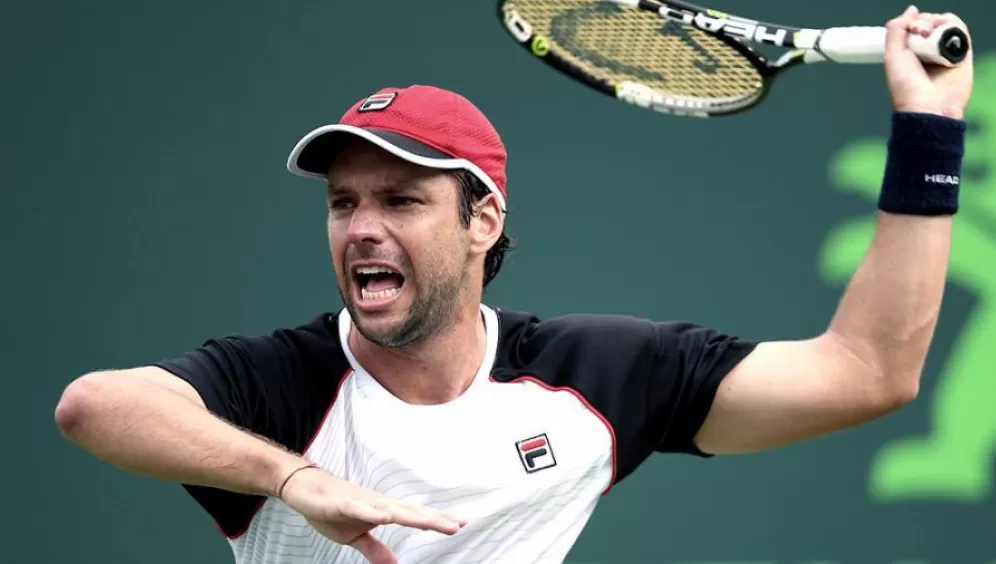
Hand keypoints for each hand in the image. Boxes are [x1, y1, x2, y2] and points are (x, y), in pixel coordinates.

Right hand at [278, 466, 466, 563]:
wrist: (303, 488)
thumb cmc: (331, 509)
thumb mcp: (354, 536)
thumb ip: (375, 549)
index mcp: (381, 512)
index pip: (414, 517)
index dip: (436, 521)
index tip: (461, 524)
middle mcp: (376, 504)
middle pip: (409, 513)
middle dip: (432, 519)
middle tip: (457, 525)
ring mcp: (359, 502)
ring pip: (388, 510)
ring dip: (409, 516)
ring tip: (430, 522)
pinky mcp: (339, 503)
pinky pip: (357, 508)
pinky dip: (371, 513)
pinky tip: (384, 517)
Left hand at [884, 5, 973, 118]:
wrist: (928, 106)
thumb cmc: (906, 86)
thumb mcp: (892, 56)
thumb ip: (896, 30)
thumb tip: (912, 10)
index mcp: (911, 51)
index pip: (915, 26)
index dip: (912, 22)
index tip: (909, 28)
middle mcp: (929, 50)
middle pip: (931, 22)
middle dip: (924, 21)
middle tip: (918, 31)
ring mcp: (946, 51)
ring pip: (946, 23)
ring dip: (937, 22)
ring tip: (928, 34)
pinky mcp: (962, 54)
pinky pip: (960, 31)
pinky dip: (952, 27)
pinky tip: (943, 36)